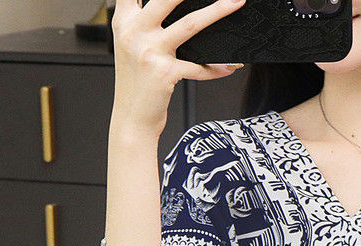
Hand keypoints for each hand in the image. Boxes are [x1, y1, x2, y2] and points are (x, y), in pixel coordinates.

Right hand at [110, 0, 246, 132]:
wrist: (132, 119)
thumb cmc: (136, 81)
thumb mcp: (132, 44)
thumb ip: (145, 19)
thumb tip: (178, 3)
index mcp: (124, 20)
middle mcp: (134, 31)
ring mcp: (149, 51)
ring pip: (190, 23)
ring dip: (217, 11)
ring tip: (236, 1)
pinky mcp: (165, 73)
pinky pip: (198, 66)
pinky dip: (216, 67)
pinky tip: (230, 65)